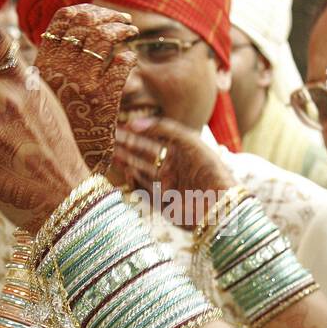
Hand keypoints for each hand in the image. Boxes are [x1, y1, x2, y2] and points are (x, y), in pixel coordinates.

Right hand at [34, 4, 138, 174]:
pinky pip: (122, 66)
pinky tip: (129, 60)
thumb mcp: (32, 97)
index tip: (98, 13)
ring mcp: (83, 84)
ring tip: (131, 32)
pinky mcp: (104, 101)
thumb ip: (35, 68)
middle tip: (122, 20)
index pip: (62, 20)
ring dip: (122, 29)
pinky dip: (129, 57)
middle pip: (86, 23)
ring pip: (105, 38)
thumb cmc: (46, 135)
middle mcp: (60, 70)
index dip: (85, 10)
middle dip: (108, 15)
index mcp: (41, 65)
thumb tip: (8, 42)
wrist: (58, 174)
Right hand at [114, 116, 236, 228]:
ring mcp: (166, 186)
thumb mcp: (188, 139)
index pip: (151, 140)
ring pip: (141, 171)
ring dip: (127, 162)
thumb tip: (134, 123)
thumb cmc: (208, 167)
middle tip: (108, 139)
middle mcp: (172, 169)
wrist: (218, 202)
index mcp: (179, 152)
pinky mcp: (163, 204)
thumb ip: (162, 128)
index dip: (135, 133)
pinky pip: (144, 192)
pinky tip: (128, 171)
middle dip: (126, 147)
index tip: (118, 127)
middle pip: (143, 155)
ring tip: (112, 153)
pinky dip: (135, 182)